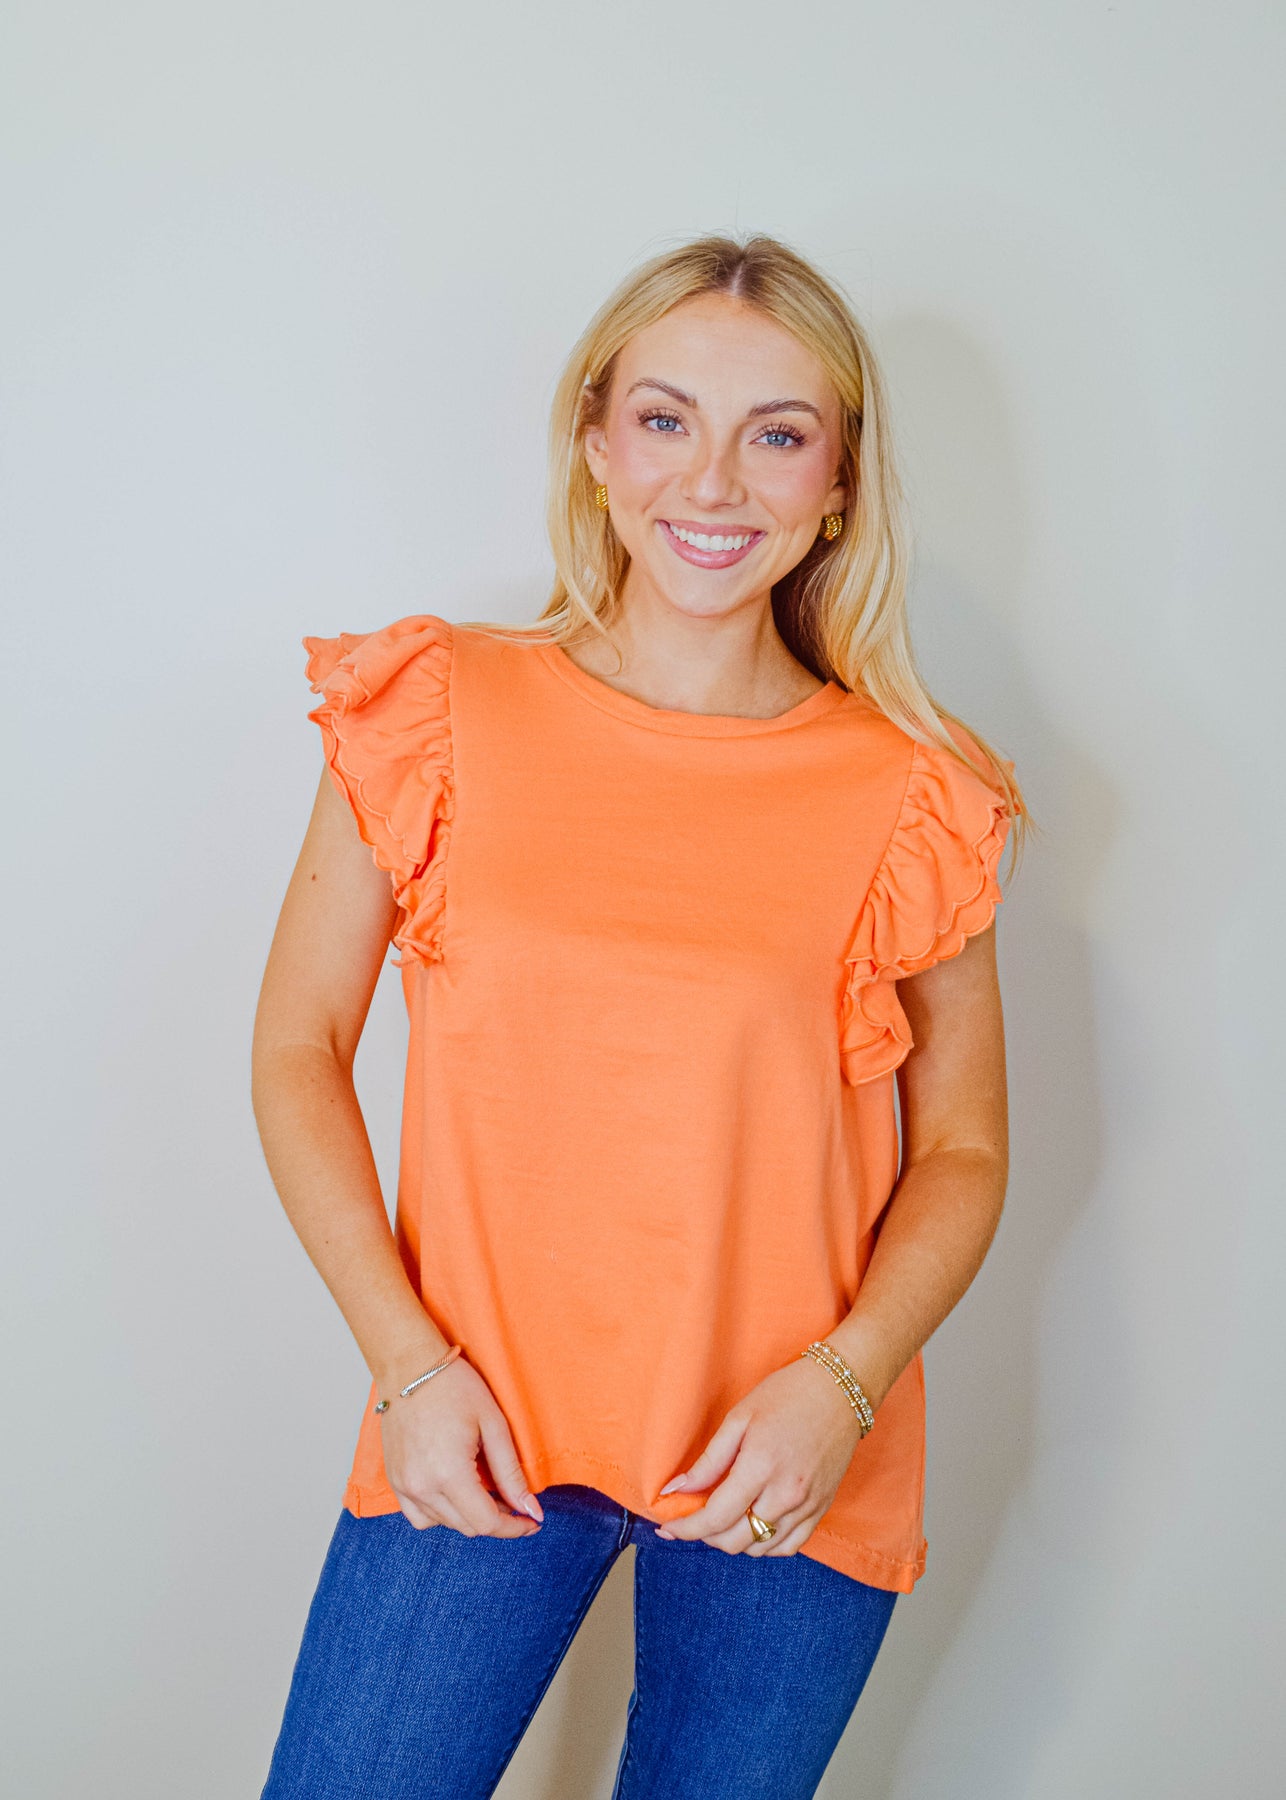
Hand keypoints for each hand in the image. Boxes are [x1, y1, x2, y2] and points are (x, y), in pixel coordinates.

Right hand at [378, 1358, 544, 1537]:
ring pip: (445, 1524)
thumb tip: (531, 1509)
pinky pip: (420, 1516)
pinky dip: (441, 1514)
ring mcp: (404, 1486)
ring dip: (470, 1516)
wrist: (410, 1367)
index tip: (532, 1520)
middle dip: (497, 1520)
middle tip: (515, 1500)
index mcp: (449, 1473)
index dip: (514, 1527)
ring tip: (487, 1492)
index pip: (486, 1523)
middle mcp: (422, 1487)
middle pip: (467, 1527)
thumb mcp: (493, 1425)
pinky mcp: (394, 1480)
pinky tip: (456, 1493)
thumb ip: (511, 1473)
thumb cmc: (454, 1387)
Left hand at [653, 1358, 867, 1556]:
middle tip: (693, 1518)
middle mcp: (786, 1494)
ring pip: (760, 1549)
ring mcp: (807, 1506)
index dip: (686, 1529)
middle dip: (706, 1536)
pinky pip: (788, 1547)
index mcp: (760, 1467)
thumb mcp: (739, 1418)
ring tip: (722, 1519)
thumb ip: (708, 1461)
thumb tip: (676, 1490)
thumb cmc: (787, 1395)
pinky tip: (753, 1526)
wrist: (839, 1390)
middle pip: (735, 1541)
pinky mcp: (821, 1509)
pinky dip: (765, 1545)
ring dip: (734, 1541)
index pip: (715, 1518)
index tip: (666, 1528)